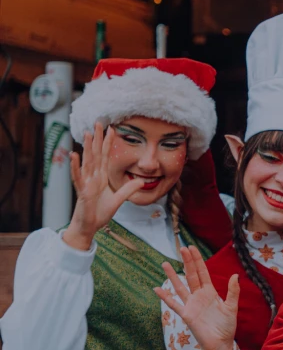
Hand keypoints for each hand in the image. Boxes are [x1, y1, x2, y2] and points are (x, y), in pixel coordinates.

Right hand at [63, 123, 143, 251]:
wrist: (89, 227)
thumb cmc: (99, 213)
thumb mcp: (118, 200)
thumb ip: (128, 190)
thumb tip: (142, 182)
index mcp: (101, 178)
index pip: (105, 156)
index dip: (108, 143)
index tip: (112, 129)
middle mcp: (93, 177)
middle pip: (96, 154)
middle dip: (98, 139)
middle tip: (98, 122)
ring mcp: (86, 183)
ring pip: (87, 162)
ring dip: (87, 147)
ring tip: (87, 133)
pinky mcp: (82, 191)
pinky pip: (78, 177)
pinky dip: (76, 166)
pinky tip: (74, 155)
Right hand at [155, 246, 239, 349]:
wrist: (220, 344)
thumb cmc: (226, 326)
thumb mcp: (232, 307)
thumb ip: (233, 291)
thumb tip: (235, 275)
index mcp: (210, 292)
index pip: (202, 272)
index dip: (197, 260)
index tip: (191, 248)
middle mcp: (199, 296)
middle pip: (191, 275)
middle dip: (187, 262)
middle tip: (181, 248)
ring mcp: (191, 305)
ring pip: (180, 286)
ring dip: (173, 276)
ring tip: (165, 263)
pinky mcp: (186, 315)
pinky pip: (174, 304)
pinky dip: (165, 297)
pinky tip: (157, 289)